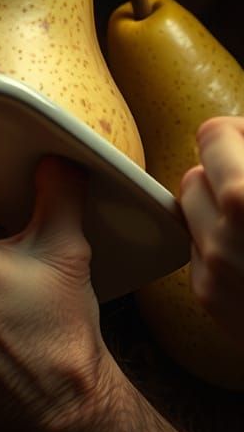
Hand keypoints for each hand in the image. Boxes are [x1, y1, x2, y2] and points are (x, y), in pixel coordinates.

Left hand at [182, 116, 243, 342]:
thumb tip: (240, 135)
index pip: (213, 135)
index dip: (238, 137)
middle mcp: (226, 230)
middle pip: (195, 172)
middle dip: (224, 174)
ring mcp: (213, 265)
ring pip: (191, 211)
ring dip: (217, 209)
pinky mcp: (209, 296)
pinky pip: (199, 250)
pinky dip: (219, 245)